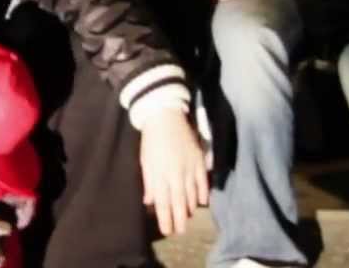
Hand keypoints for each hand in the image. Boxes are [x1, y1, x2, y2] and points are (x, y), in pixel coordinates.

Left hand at [139, 108, 208, 235]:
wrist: (166, 117)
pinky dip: (202, 195)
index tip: (167, 231)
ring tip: (187, 218)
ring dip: (190, 210)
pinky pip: (203, 184)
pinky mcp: (199, 162)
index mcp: (159, 176)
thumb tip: (149, 202)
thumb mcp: (146, 162)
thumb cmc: (152, 141)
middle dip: (179, 220)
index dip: (165, 220)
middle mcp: (175, 175)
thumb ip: (149, 184)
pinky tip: (201, 203)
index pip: (163, 204)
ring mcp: (189, 169)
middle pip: (179, 204)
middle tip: (179, 231)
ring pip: (192, 197)